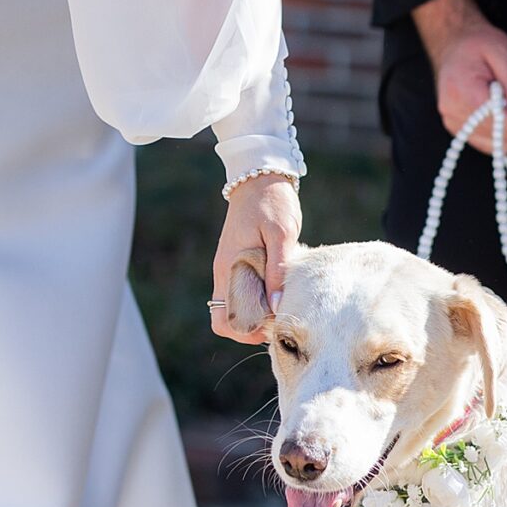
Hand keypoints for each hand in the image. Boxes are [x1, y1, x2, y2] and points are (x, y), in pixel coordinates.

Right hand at [209, 173, 300, 343]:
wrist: (259, 176)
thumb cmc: (272, 202)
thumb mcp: (281, 232)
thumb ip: (278, 268)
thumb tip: (277, 305)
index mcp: (229, 268)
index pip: (226, 320)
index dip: (249, 330)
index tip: (275, 322)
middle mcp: (224, 272)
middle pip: (227, 321)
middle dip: (251, 328)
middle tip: (279, 318)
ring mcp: (229, 268)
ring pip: (234, 308)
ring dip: (255, 314)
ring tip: (281, 303)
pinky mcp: (238, 263)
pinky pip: (242, 293)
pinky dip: (257, 300)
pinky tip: (278, 289)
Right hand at [411, 0, 506, 157]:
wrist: (453, 42)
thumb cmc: (477, 43)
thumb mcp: (501, 51)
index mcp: (462, 91)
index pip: (500, 120)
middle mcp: (452, 111)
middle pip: (498, 134)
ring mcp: (452, 122)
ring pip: (494, 144)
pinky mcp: (457, 128)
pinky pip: (486, 143)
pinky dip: (500, 133)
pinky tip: (503, 112)